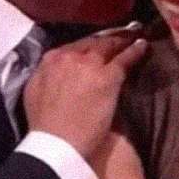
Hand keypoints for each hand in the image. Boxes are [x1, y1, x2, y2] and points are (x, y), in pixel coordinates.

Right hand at [23, 34, 146, 157]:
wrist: (55, 145)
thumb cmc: (44, 126)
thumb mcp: (35, 92)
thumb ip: (46, 76)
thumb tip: (55, 71)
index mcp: (49, 60)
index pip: (74, 46)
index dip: (88, 45)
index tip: (97, 45)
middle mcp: (68, 56)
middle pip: (92, 43)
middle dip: (107, 38)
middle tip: (121, 33)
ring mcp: (89, 65)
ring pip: (109, 46)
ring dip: (122, 40)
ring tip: (134, 36)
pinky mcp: (107, 77)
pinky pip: (124, 59)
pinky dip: (135, 51)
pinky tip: (143, 47)